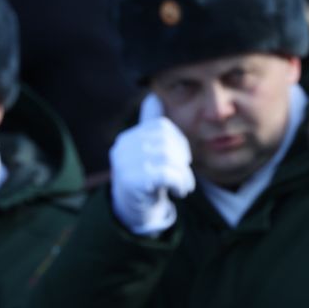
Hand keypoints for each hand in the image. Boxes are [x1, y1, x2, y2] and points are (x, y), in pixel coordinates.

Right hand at [110, 93, 194, 235]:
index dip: (179, 141)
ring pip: (167, 158)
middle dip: (182, 159)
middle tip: (185, 177)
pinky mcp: (131, 182)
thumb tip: (152, 96)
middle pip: (165, 141)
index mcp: (128, 138)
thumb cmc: (145, 179)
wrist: (132, 212)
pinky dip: (178, 183)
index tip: (183, 159)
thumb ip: (150, 126)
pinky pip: (165, 174)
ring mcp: (124, 164)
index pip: (161, 126)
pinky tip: (178, 192)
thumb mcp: (148, 151)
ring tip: (184, 186)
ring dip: (183, 175)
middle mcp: (123, 147)